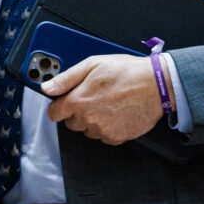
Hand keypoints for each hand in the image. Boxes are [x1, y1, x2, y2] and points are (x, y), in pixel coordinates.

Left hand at [42, 54, 171, 144]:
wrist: (156, 85)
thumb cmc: (126, 72)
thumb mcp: (92, 65)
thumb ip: (66, 78)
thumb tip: (47, 88)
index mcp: (79, 101)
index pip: (54, 114)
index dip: (58, 106)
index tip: (64, 102)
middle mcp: (89, 119)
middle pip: (71, 123)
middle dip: (77, 111)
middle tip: (93, 97)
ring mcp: (103, 130)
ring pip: (88, 130)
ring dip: (92, 120)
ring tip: (107, 103)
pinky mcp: (118, 138)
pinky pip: (104, 136)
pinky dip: (107, 127)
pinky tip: (116, 113)